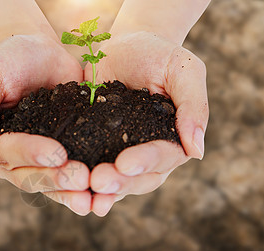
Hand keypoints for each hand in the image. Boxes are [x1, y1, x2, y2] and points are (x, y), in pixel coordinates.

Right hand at [0, 34, 91, 215]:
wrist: (41, 51)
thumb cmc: (7, 60)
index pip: (10, 156)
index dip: (33, 156)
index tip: (56, 154)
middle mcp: (17, 159)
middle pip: (33, 177)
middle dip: (58, 179)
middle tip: (82, 178)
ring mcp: (43, 160)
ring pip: (55, 184)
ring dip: (73, 193)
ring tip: (93, 196)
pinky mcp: (70, 154)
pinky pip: (77, 176)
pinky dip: (90, 188)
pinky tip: (107, 195)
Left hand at [84, 31, 208, 215]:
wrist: (123, 46)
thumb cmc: (158, 54)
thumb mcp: (183, 69)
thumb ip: (194, 105)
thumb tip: (197, 151)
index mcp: (173, 139)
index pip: (164, 157)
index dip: (145, 162)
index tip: (124, 163)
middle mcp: (149, 154)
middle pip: (139, 178)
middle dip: (119, 182)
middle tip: (98, 181)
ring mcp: (121, 154)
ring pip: (116, 182)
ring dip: (100, 191)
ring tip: (83, 191)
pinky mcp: (96, 148)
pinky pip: (91, 169)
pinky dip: (81, 183)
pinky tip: (66, 189)